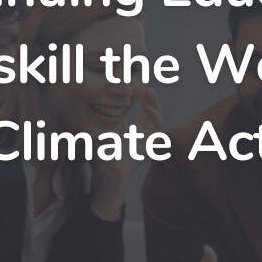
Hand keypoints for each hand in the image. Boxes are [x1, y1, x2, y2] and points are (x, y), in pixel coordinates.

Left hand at [89, 88, 163, 219]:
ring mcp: (147, 145)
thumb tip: (107, 101)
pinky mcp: (149, 150)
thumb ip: (112, 120)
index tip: (142, 88)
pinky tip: (149, 109)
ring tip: (149, 94)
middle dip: (152, 101)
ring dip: (155, 107)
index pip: (144, 115)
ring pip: (157, 122)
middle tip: (148, 88)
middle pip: (153, 117)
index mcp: (135, 135)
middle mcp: (143, 139)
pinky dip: (156, 120)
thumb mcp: (107, 131)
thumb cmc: (103, 155)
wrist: (105, 174)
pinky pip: (158, 133)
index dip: (145, 102)